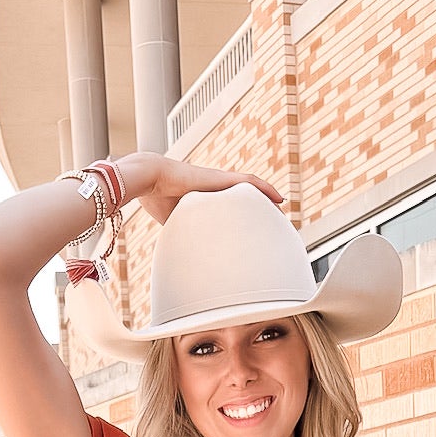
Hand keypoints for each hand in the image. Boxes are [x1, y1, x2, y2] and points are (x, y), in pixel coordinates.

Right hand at [120, 153, 283, 226]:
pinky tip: (280, 199)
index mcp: (206, 200)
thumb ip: (185, 234)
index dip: (245, 221)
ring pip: (254, 190)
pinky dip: (267, 189)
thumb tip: (185, 258)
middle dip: (262, 214)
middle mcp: (217, 190)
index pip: (232, 210)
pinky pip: (252, 182)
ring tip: (283, 215)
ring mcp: (221, 182)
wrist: (151, 179)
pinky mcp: (223, 178)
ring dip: (270, 202)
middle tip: (275, 228)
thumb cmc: (156, 199)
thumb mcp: (175, 222)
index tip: (255, 234)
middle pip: (247, 200)